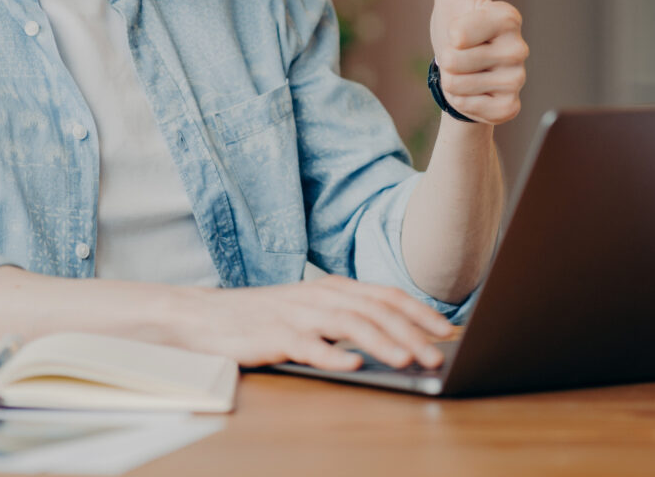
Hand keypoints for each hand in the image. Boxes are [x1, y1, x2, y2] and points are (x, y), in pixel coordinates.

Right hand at [172, 276, 453, 370]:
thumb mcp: (314, 311)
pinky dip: (332, 354)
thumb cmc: (266, 317)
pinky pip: (308, 344)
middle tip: (438, 355)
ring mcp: (298, 313)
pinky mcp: (274, 335)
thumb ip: (350, 318)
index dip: (419, 312)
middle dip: (411, 333)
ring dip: (382, 342)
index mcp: (335, 288)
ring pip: (349, 324)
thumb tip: (397, 338)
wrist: (207, 316)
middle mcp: (321, 296)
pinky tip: (353, 364)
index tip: (447, 330)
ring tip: (407, 360)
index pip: (387, 295)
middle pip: (375, 310)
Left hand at [429, 0, 527, 125]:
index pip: (464, 31)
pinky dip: (464, 103)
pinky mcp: (511, 107)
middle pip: (457, 61)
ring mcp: (518, 80)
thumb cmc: (454, 22)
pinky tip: (474, 93)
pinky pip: (476, 110)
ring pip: (462, 87)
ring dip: (452, 83)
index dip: (451, 34)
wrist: (457, 72)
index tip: (456, 31)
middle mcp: (520, 48)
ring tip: (463, 73)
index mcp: (508, 17)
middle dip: (446, 61)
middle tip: (458, 55)